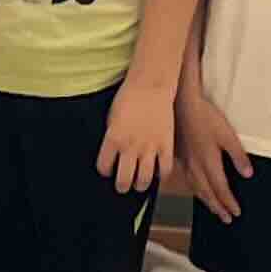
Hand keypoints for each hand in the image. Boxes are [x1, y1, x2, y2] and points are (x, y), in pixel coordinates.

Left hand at [98, 77, 175, 193]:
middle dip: (121, 186)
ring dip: (140, 185)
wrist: (150, 85)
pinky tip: (157, 172)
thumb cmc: (128, 98)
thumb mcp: (111, 119)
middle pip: (124, 180)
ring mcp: (149, 147)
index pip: (104, 167)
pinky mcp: (166, 145)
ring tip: (139, 183)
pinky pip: (165, 170)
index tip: (108, 169)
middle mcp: (130, 147)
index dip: (105, 170)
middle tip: (122, 185)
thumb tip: (113, 155)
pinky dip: (161, 175)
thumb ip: (112, 139)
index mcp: (113, 139)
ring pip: (144, 180)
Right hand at [176, 90, 250, 218]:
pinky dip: (195, 189)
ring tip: (213, 209)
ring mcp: (186, 162)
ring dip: (206, 201)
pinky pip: (188, 179)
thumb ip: (238, 156)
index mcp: (209, 163)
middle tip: (226, 218)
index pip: (221, 189)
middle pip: (208, 193)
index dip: (229, 202)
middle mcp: (196, 166)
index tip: (236, 212)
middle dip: (218, 207)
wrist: (182, 104)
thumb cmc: (205, 117)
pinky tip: (196, 188)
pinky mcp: (180, 156)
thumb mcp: (227, 135)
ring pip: (196, 188)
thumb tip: (248, 174)